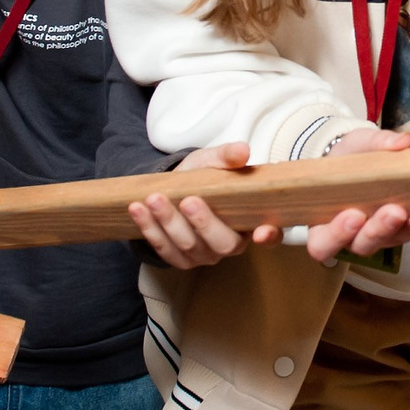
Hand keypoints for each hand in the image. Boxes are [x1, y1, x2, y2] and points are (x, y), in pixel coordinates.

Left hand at [128, 143, 280, 269]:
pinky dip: (150, 228)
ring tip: (153, 199)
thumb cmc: (202, 178)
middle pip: (223, 244)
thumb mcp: (213, 162)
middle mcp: (231, 244)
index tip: (260, 232)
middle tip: (188, 201)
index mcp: (250, 221)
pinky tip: (138, 209)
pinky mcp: (180, 258)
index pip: (270, 235)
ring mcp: (205, 255)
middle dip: (203, 223)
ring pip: (189, 246)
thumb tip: (242, 151)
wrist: (173, 189)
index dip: (269, 236)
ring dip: (168, 222)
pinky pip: (165, 249)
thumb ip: (227, 157)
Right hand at [301, 128, 409, 264]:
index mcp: (322, 222)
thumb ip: (375, 142)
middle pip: (359, 245)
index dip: (336, 236)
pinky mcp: (395, 231)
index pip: (322, 243)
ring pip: (385, 242)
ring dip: (400, 230)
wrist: (362, 159)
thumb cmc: (347, 157)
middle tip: (393, 211)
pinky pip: (404, 235)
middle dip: (377, 230)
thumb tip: (403, 141)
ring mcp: (373, 235)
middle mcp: (347, 236)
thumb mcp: (355, 144)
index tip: (354, 215)